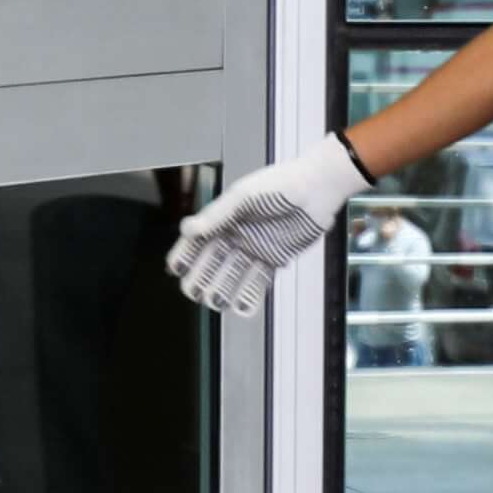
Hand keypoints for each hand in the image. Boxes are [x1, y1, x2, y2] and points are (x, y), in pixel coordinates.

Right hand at [166, 132, 371, 313]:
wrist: (317, 189)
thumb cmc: (280, 184)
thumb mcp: (243, 196)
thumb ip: (217, 215)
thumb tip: (187, 230)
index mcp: (225, 218)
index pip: (198, 240)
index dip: (185, 254)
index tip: (175, 269)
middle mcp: (237, 235)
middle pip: (212, 262)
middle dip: (200, 278)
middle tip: (193, 292)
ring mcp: (255, 248)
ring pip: (233, 275)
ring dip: (223, 290)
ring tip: (215, 303)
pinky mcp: (275, 258)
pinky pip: (259, 281)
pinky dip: (249, 295)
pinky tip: (240, 308)